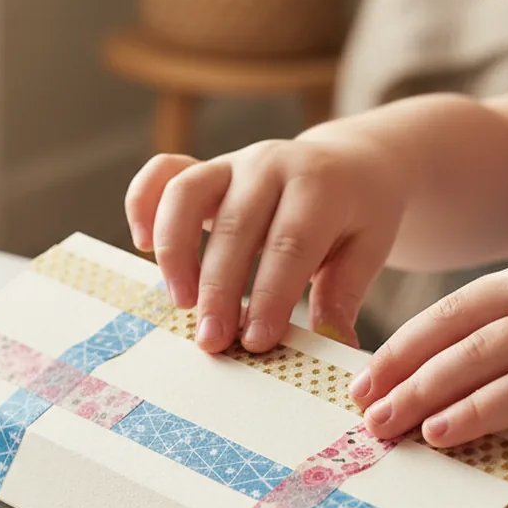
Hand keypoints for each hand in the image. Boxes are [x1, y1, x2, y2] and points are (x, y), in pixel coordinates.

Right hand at [124, 137, 405, 353]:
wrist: (352, 163)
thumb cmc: (358, 215)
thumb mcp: (367, 248)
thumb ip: (344, 292)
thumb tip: (336, 345)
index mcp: (319, 184)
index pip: (290, 243)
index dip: (271, 295)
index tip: (256, 341)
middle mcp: (271, 165)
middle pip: (236, 226)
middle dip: (220, 288)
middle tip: (212, 340)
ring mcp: (233, 161)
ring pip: (187, 193)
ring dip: (176, 251)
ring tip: (180, 303)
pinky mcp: (206, 167)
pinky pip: (162, 172)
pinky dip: (142, 203)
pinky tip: (140, 244)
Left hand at [353, 252, 507, 453]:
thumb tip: (439, 394)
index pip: (450, 309)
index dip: (402, 345)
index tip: (363, 379)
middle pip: (454, 330)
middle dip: (400, 371)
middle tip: (362, 407)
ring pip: (480, 357)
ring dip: (425, 394)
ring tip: (387, 425)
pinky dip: (476, 412)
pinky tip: (443, 434)